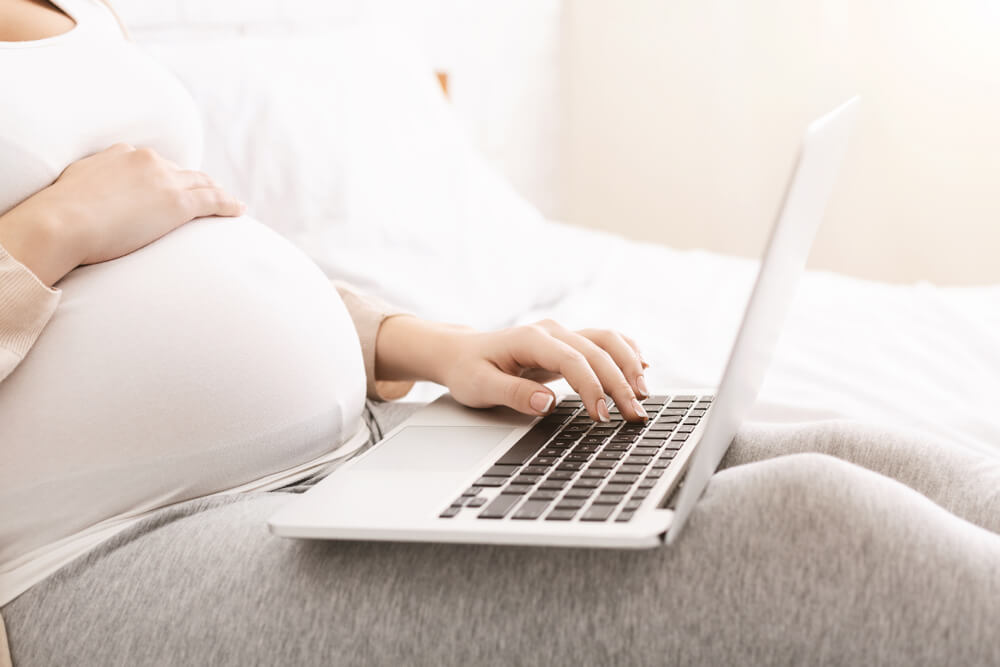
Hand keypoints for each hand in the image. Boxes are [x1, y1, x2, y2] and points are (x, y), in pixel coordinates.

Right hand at [0, 143, 244, 285]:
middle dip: (196, 181)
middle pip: (182, 171)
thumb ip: (93, 182)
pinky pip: (213, 201)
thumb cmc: (61, 213)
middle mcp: (148, 161)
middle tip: (209, 191)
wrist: (63, 222)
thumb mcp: (76, 184)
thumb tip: (93, 191)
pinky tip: (239, 210)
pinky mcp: (178, 204)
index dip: (168, 175)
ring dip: (217, 191)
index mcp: (122, 154)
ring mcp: (165, 181)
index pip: (154, 164)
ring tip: (228, 202)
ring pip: (202, 183)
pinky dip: (229, 204)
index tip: (174, 184)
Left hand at [375, 317, 651, 421]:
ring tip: (644, 395)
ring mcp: (561, 334)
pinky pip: (604, 341)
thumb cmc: (467, 370)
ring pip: (606, 340)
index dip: (592, 387)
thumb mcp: (479, 387)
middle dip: (620, 383)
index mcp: (530, 338)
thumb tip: (546, 402)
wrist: (460, 352)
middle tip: (634, 415)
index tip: (602, 416)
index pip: (572, 360)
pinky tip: (643, 368)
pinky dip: (626, 352)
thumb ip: (513, 393)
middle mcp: (550, 331)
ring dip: (629, 365)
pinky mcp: (567, 343)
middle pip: (597, 351)